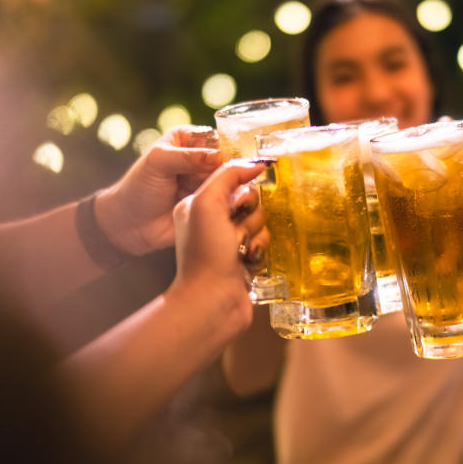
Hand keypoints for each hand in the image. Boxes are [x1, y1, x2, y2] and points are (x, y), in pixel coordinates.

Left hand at [94, 126, 221, 255]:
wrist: (130, 225)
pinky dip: (232, 204)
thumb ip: (187, 157)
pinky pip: (230, 201)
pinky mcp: (212, 204)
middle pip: (230, 160)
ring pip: (234, 181)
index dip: (230, 149)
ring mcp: (208, 182)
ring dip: (234, 190)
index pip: (218, 138)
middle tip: (231, 185)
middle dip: (232, 172)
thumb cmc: (138, 188)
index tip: (237, 161)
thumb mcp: (158, 163)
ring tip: (226, 198)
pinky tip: (229, 208)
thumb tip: (219, 157)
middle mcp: (202, 159)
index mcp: (189, 139)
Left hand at [170, 159, 268, 334]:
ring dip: (255, 236)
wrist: (212, 301)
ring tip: (240, 251)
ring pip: (260, 223)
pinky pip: (264, 244)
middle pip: (250, 201)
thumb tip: (254, 163)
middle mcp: (212, 222)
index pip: (230, 180)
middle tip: (236, 231)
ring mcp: (228, 242)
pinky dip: (259, 254)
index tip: (241, 203)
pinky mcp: (243, 259)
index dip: (241, 189)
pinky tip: (246, 264)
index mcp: (198, 204)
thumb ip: (228, 175)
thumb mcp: (208, 203)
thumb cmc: (205, 253)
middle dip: (251, 215)